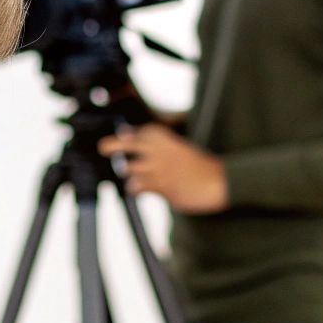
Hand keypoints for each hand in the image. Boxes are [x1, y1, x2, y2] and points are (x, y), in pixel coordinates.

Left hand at [98, 124, 227, 214]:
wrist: (219, 182)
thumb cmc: (203, 167)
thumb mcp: (183, 149)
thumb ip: (164, 147)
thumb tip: (144, 147)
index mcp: (167, 138)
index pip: (141, 132)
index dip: (131, 135)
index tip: (125, 136)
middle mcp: (160, 150)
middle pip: (128, 144)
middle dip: (113, 145)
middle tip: (103, 148)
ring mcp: (158, 168)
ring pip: (130, 168)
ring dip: (128, 173)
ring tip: (132, 177)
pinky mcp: (160, 186)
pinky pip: (137, 187)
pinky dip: (136, 189)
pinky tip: (139, 190)